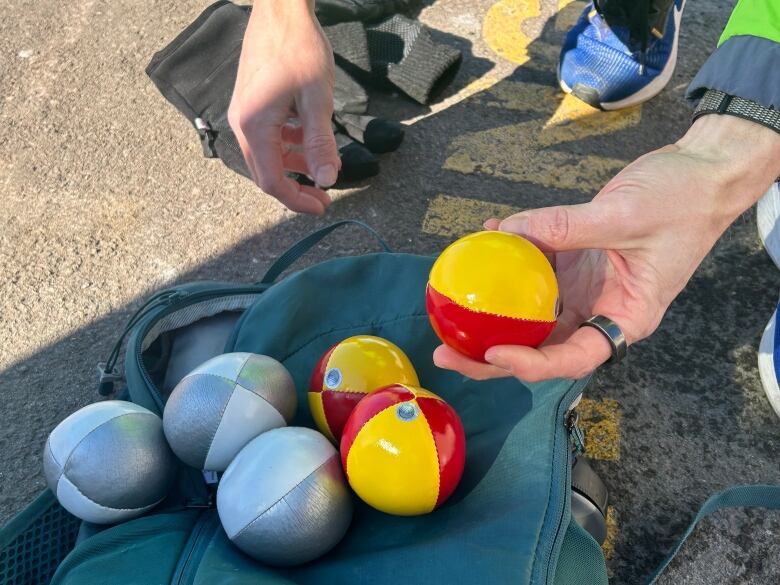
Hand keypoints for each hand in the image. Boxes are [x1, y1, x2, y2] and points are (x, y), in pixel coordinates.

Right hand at [229, 0, 339, 214]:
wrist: (280, 9)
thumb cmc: (299, 48)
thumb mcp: (318, 99)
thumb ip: (320, 143)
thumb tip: (326, 180)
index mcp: (254, 126)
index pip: (272, 181)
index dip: (297, 200)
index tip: (323, 206)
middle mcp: (242, 123)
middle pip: (266, 174)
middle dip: (296, 189)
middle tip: (324, 196)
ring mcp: (243, 113)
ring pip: (267, 156)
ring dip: (293, 167)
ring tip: (321, 169)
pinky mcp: (249, 104)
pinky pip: (266, 138)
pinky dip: (287, 146)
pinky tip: (306, 141)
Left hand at [434, 115, 779, 381]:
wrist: (703, 172)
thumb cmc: (685, 200)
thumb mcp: (627, 215)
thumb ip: (567, 226)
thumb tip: (510, 232)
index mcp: (626, 318)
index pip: (574, 356)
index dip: (531, 362)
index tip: (493, 352)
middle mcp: (601, 310)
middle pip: (541, 345)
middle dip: (491, 354)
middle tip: (445, 351)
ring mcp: (584, 287)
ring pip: (530, 312)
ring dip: (491, 309)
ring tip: (446, 305)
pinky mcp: (574, 261)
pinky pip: (534, 267)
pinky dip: (511, 255)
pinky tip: (488, 233)